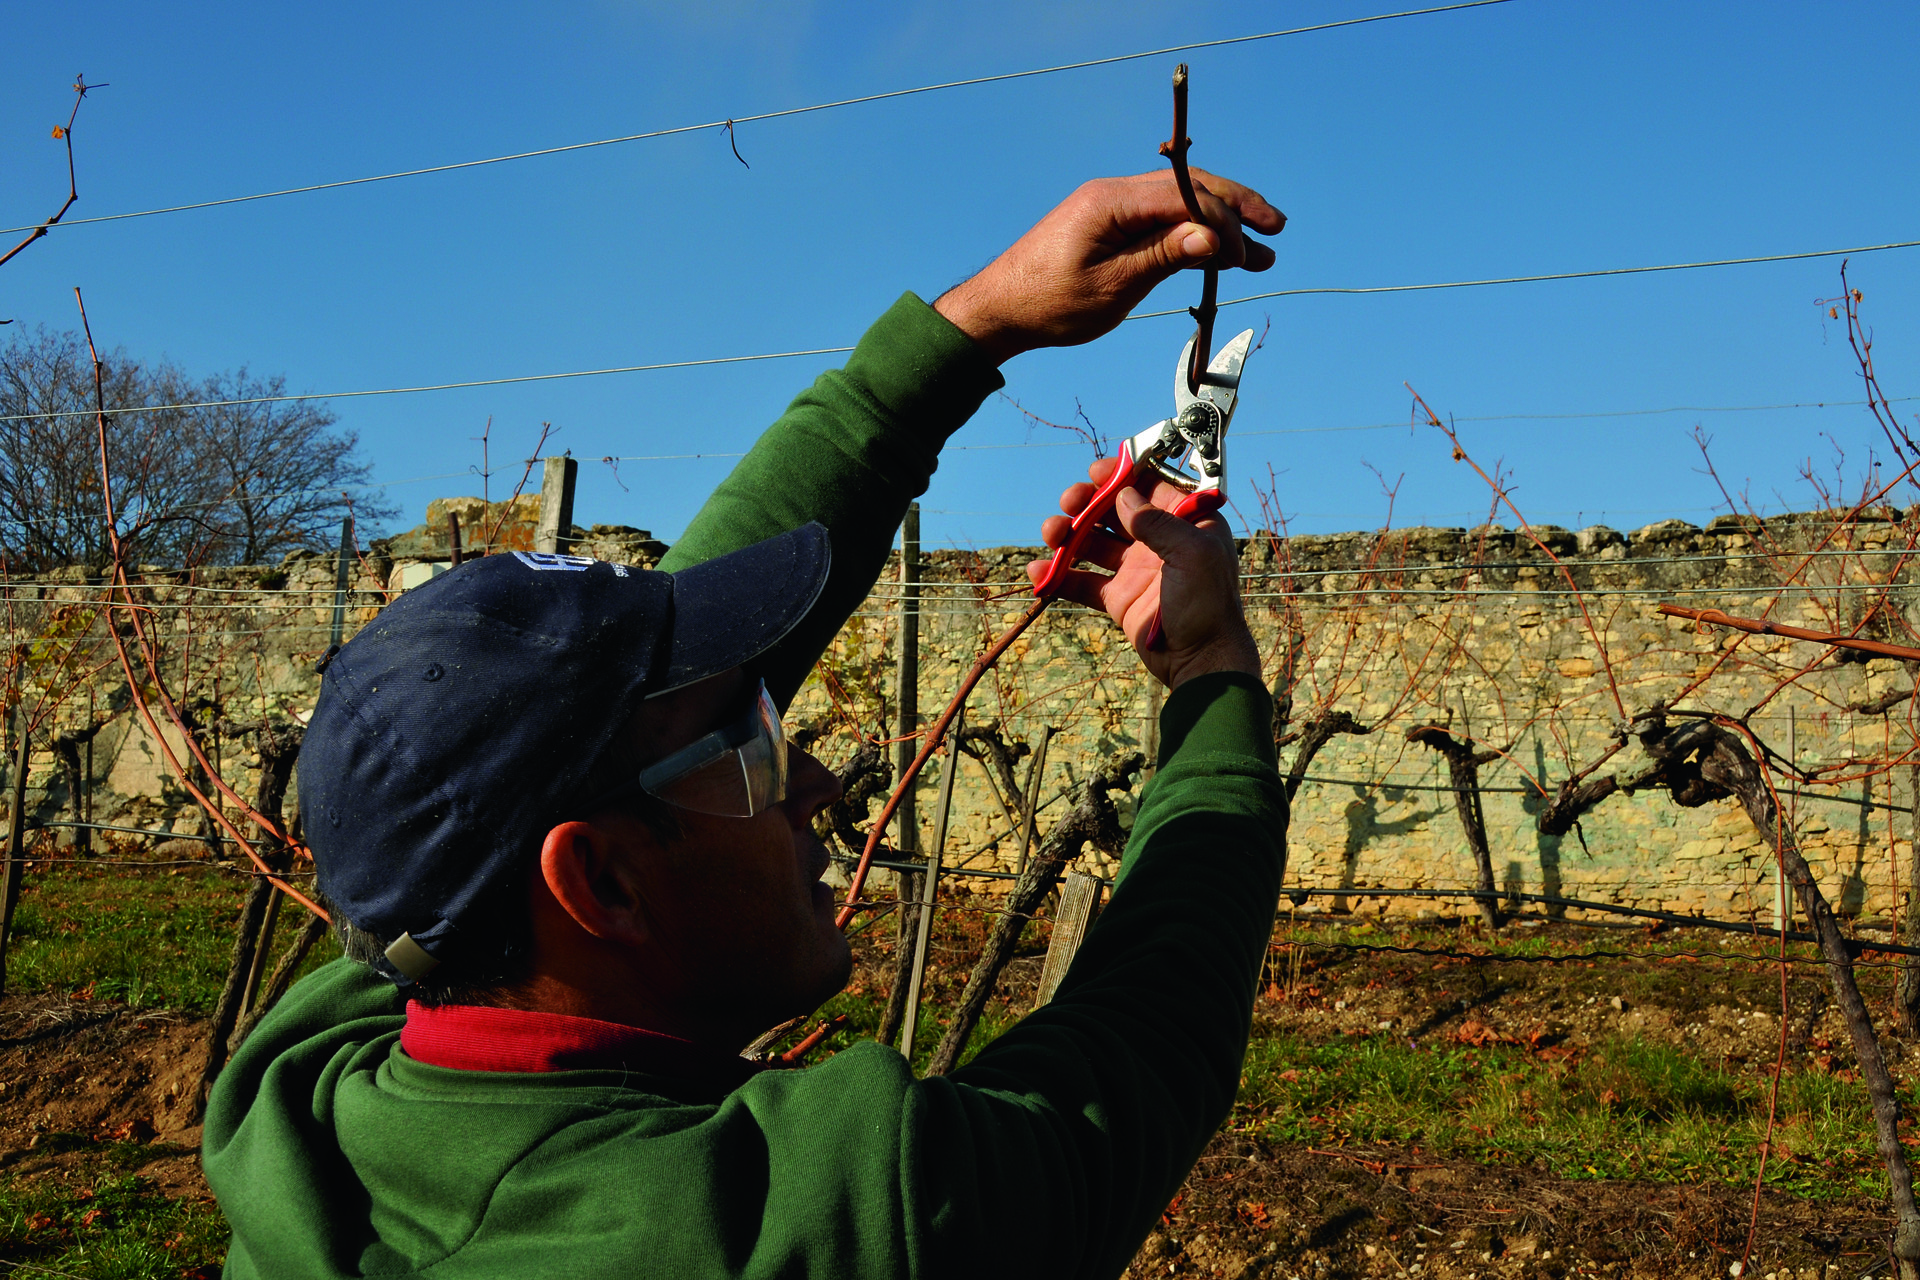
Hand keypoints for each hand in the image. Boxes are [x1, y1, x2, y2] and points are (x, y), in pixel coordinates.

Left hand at [933, 169, 1284, 364]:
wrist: (998, 309)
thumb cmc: (1047, 304)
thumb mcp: (1112, 287)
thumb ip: (1163, 257)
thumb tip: (1213, 236)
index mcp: (1111, 202)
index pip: (1185, 197)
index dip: (1224, 222)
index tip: (1246, 255)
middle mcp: (1113, 193)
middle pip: (1189, 188)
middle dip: (1236, 209)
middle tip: (1276, 231)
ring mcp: (1111, 205)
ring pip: (1179, 203)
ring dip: (1220, 224)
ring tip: (1260, 252)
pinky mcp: (1108, 223)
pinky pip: (1160, 219)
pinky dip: (1192, 234)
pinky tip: (1218, 253)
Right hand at [1026, 456, 1260, 688]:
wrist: (1201, 661)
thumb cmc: (1208, 604)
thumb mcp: (1192, 555)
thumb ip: (1157, 523)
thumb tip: (1124, 496)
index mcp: (1185, 523)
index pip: (1150, 487)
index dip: (1122, 475)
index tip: (1096, 472)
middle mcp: (1158, 541)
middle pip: (1114, 510)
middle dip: (1087, 502)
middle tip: (1068, 502)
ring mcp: (1135, 569)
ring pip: (1093, 542)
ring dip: (1068, 534)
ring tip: (1050, 533)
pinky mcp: (1118, 597)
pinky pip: (1083, 581)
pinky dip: (1059, 576)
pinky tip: (1038, 572)